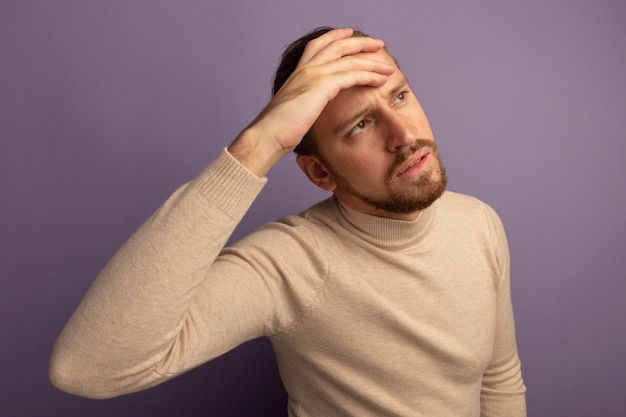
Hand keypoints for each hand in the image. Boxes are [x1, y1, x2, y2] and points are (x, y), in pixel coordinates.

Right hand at [229, 28, 394, 176]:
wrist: (268, 135)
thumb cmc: (277, 131)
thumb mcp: (292, 112)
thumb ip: (302, 106)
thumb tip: (305, 113)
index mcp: (296, 73)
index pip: (317, 46)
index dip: (334, 37)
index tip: (349, 34)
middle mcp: (305, 69)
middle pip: (337, 45)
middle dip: (359, 43)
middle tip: (377, 43)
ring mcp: (313, 75)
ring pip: (349, 60)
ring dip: (371, 61)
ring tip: (388, 66)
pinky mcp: (322, 86)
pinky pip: (352, 75)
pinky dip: (369, 75)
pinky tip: (381, 80)